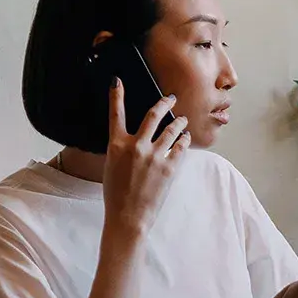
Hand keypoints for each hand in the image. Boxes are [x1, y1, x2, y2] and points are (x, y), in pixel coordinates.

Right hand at [101, 80, 190, 238]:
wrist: (128, 216)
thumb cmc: (117, 194)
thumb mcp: (112, 166)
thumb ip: (123, 149)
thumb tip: (133, 139)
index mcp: (116, 145)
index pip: (115, 113)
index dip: (116, 95)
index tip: (117, 81)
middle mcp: (136, 146)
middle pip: (153, 115)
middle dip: (164, 103)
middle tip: (170, 98)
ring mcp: (154, 156)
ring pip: (172, 129)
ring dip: (179, 122)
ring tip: (183, 119)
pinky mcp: (169, 167)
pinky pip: (181, 147)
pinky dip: (184, 140)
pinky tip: (186, 138)